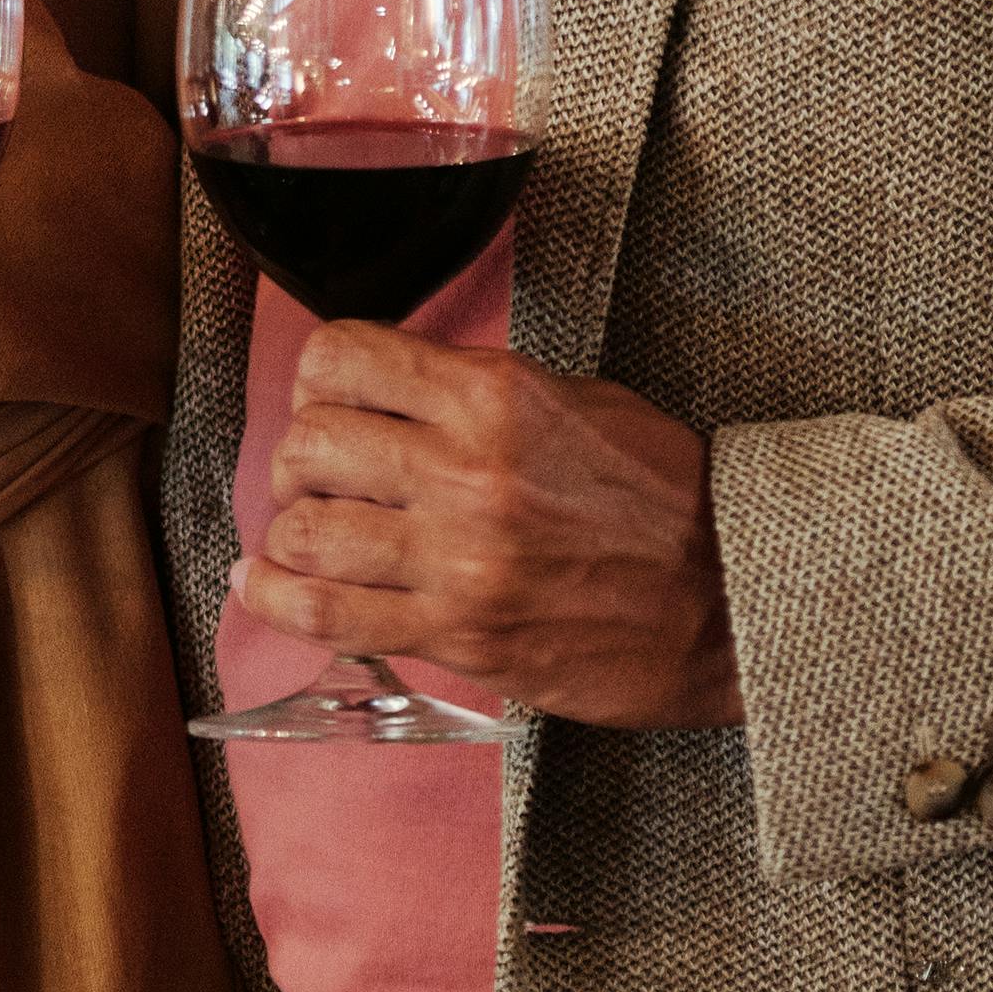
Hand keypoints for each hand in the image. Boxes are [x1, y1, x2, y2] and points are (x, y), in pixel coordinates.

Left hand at [231, 332, 744, 730]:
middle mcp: (464, 470)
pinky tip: (262, 585)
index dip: (320, 375)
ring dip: (291, 528)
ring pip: (307, 529)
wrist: (729, 595)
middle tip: (319, 473)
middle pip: (311, 441)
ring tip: (302, 531)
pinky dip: (277, 599)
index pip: (344, 356)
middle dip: (300, 455)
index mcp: (494, 395)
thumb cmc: (661, 493)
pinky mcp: (459, 635)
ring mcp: (457, 559)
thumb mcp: (573, 400)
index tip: (328, 395)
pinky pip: (331, 616)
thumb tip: (392, 395)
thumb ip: (477, 393)